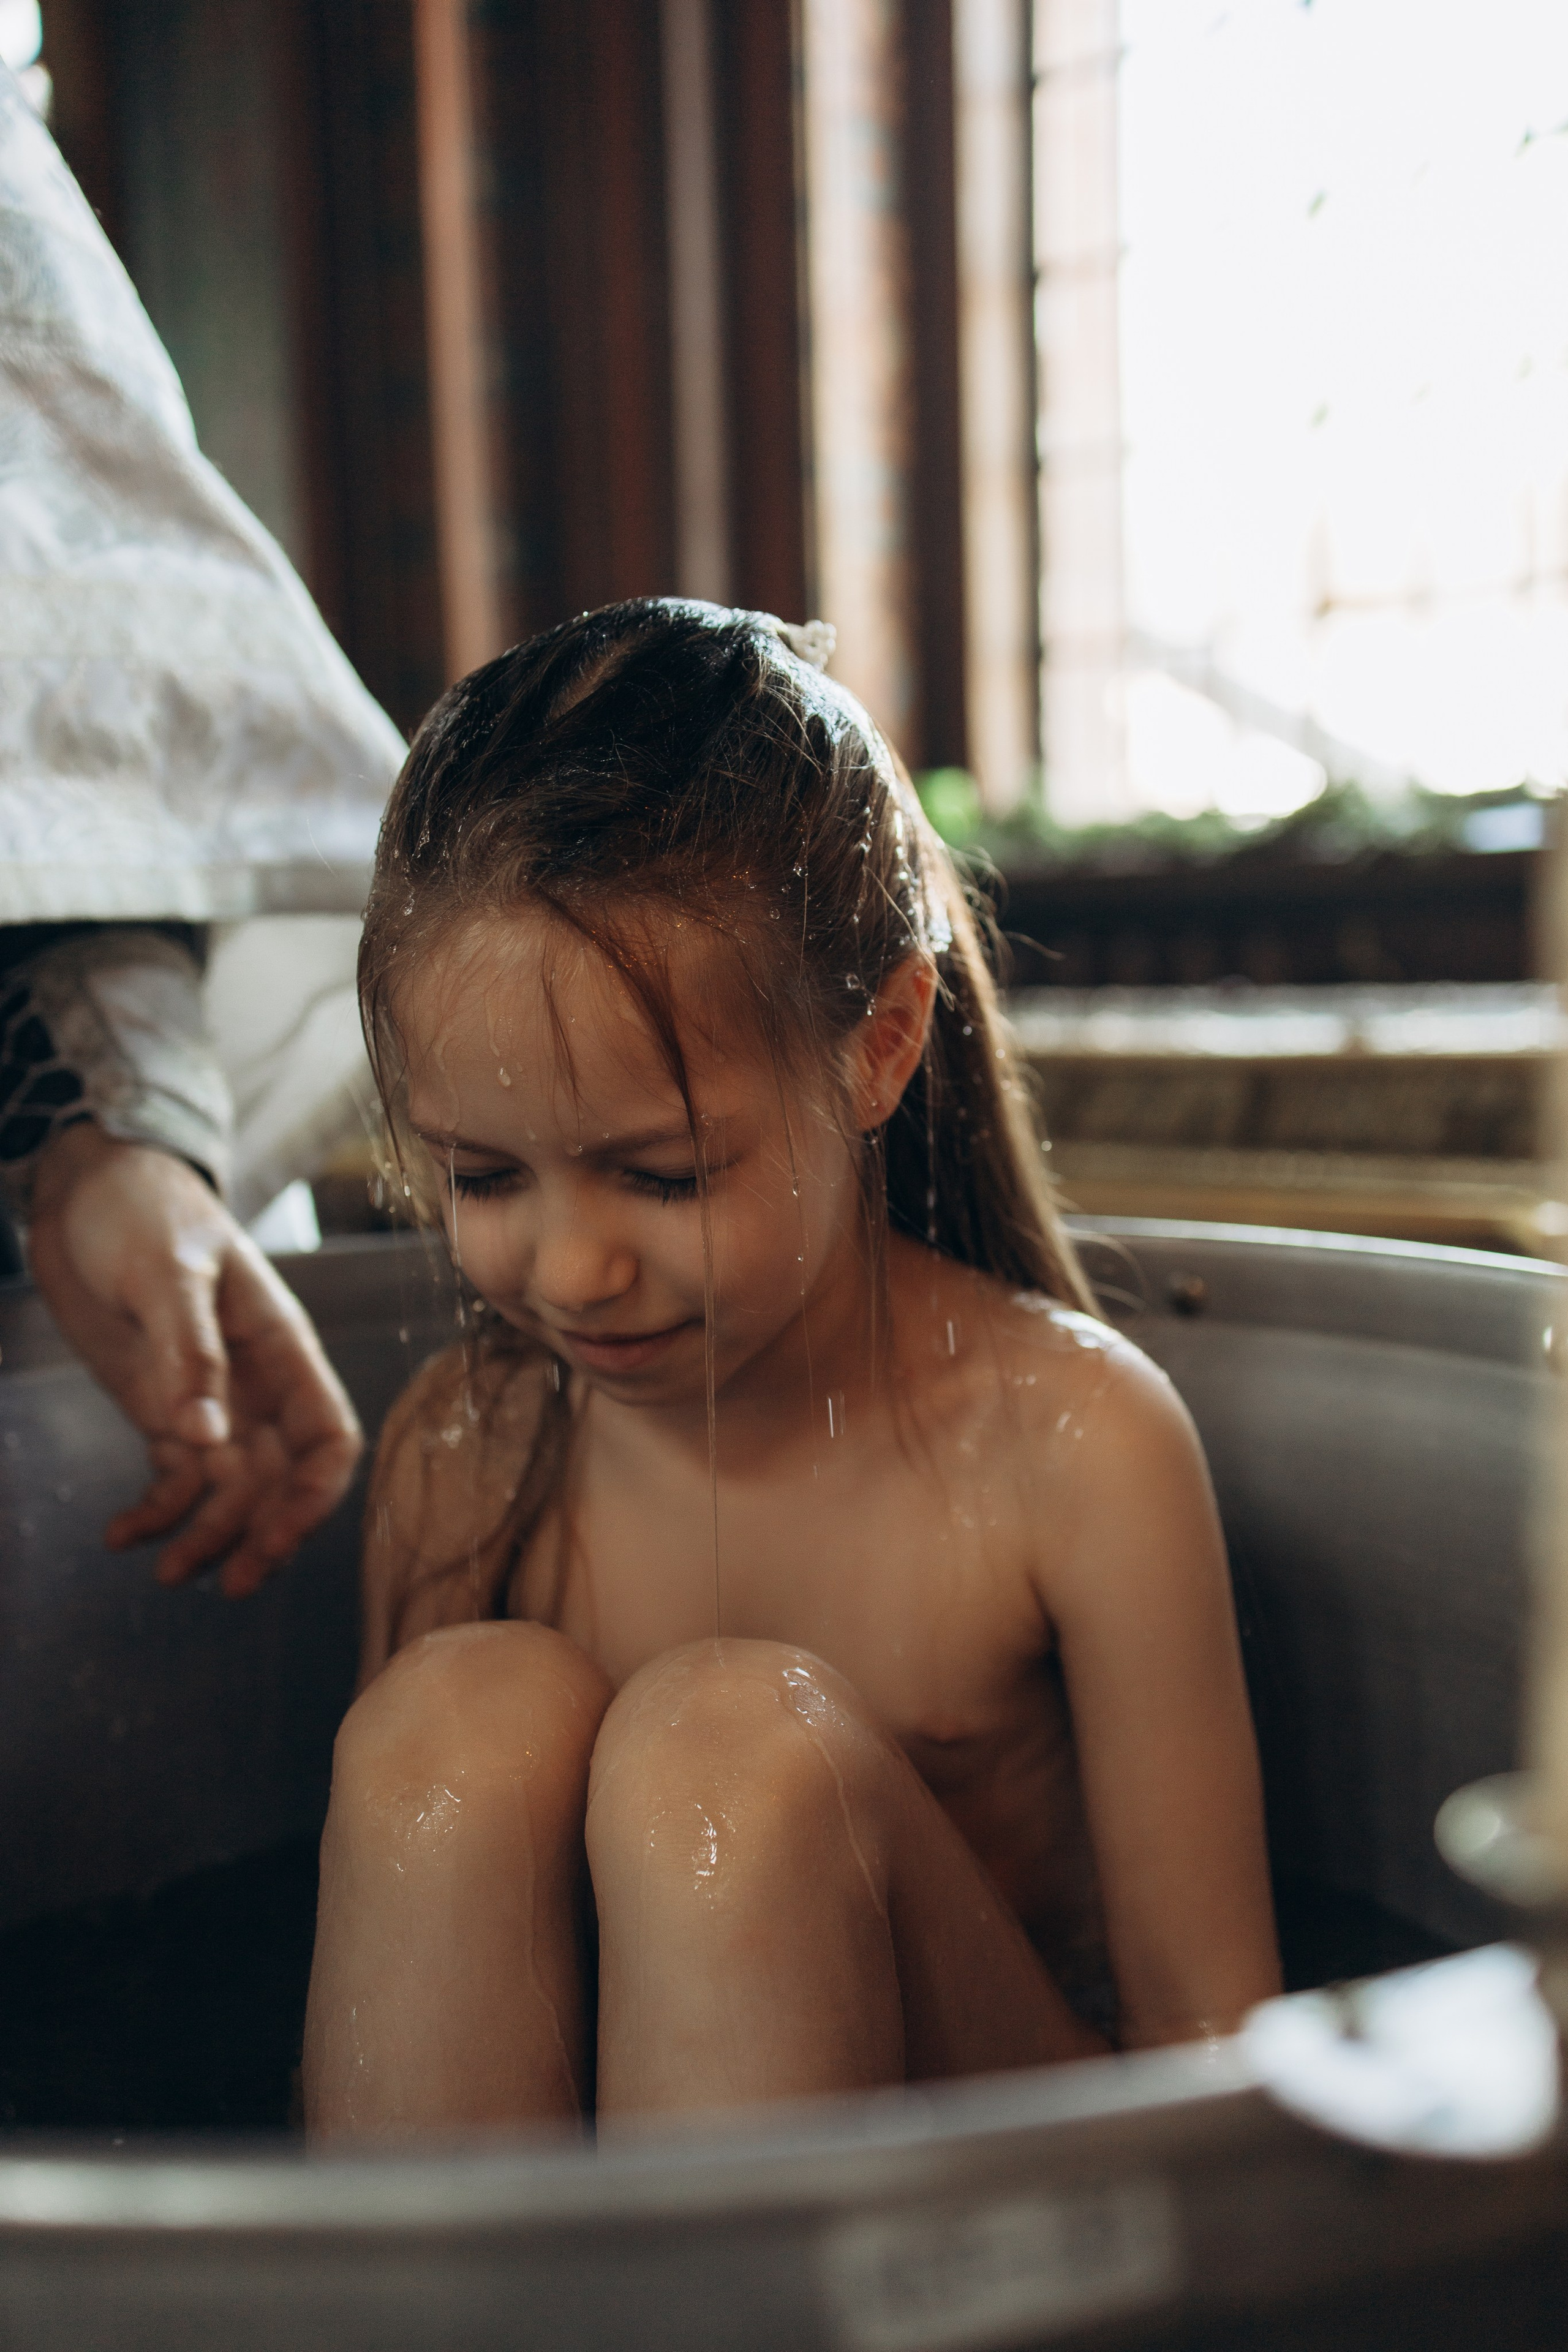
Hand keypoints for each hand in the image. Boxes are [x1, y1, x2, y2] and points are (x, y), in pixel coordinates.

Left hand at [27, 1125, 362, 1595]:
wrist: (85, 1183)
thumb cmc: (141, 1208)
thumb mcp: (166, 1270)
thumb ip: (188, 1352)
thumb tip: (204, 1439)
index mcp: (280, 1346)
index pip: (326, 1436)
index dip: (313, 1496)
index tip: (274, 1538)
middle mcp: (255, 1385)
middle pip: (280, 1481)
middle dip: (260, 1536)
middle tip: (225, 1581)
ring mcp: (209, 1401)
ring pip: (227, 1492)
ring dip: (205, 1536)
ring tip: (166, 1572)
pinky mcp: (163, 1409)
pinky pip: (173, 1480)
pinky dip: (153, 1514)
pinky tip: (120, 1535)